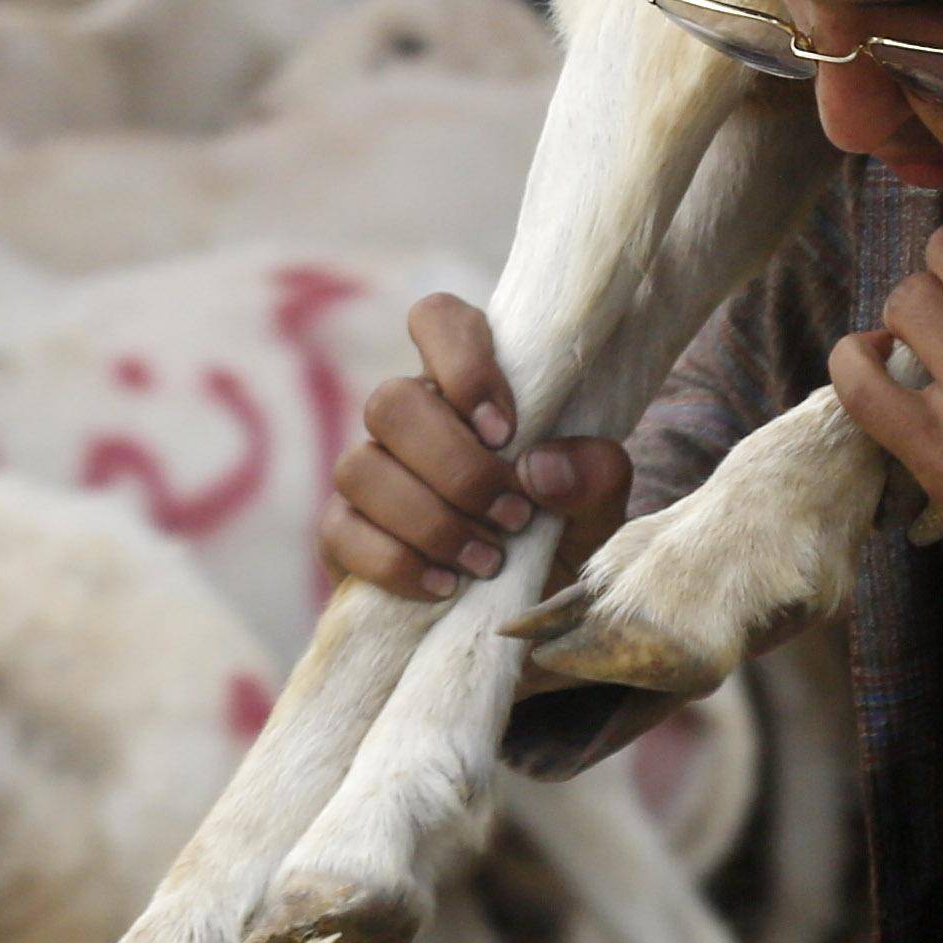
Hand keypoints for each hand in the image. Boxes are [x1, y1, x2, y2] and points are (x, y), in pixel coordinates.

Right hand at [321, 292, 626, 602]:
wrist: (524, 622)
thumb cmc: (558, 542)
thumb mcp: (600, 510)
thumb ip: (594, 476)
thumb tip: (540, 469)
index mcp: (467, 390)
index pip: (437, 320)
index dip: (463, 364)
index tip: (505, 431)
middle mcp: (410, 421)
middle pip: (391, 401)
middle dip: (456, 468)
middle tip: (514, 516)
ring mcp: (369, 476)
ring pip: (360, 466)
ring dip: (431, 520)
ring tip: (489, 560)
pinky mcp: (343, 534)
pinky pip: (342, 532)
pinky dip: (398, 563)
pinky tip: (446, 585)